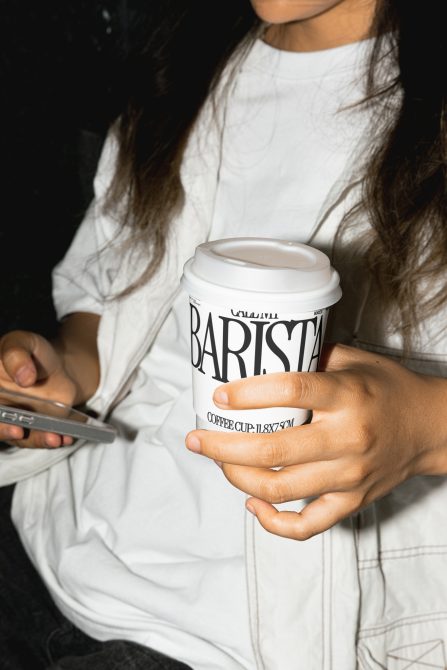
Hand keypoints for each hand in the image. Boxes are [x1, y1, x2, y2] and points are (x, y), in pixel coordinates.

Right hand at [0, 330, 76, 447]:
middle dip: (5, 431)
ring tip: (54, 438)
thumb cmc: (33, 352)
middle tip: (20, 432)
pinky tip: (65, 438)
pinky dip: (50, 440)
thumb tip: (24, 377)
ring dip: (34, 440)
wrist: (58, 365)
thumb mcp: (23, 343)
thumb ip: (17, 355)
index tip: (5, 420)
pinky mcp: (30, 430)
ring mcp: (12, 421)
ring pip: (16, 437)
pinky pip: (37, 438)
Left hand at [185, 343, 446, 539]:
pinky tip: (252, 502)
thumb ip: (310, 356)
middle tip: (196, 437)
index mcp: (347, 395)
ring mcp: (349, 476)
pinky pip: (306, 524)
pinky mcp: (351, 502)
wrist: (429, 428)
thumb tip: (259, 353)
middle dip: (222, 446)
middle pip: (273, 450)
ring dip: (237, 477)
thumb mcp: (353, 359)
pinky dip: (272, 521)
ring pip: (279, 488)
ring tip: (217, 461)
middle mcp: (348, 438)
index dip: (248, 394)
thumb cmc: (386, 388)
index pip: (291, 391)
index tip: (219, 396)